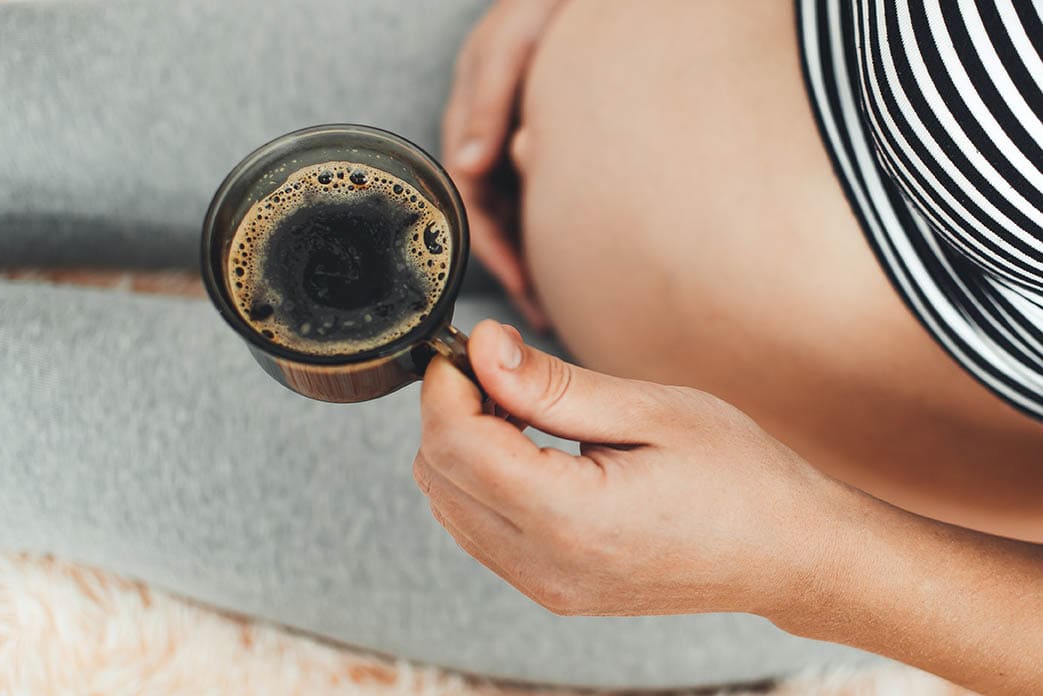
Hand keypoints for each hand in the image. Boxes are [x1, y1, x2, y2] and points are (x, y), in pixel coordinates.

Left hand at [413, 320, 839, 617]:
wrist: (787, 553)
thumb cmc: (739, 478)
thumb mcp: (651, 409)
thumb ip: (553, 385)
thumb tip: (482, 348)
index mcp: (569, 518)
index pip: (455, 446)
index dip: (447, 384)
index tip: (472, 345)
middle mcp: (544, 565)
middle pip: (438, 476)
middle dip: (450, 411)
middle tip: (501, 370)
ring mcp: (545, 586)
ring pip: (448, 505)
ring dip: (463, 447)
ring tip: (522, 409)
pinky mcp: (551, 588)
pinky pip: (478, 531)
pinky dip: (482, 481)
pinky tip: (528, 450)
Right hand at [442, 0, 565, 331]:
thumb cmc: (542, 7)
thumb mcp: (509, 46)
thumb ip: (487, 102)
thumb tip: (466, 167)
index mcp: (469, 126)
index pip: (471, 205)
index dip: (495, 251)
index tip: (524, 286)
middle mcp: (489, 145)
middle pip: (496, 224)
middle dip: (517, 271)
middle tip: (544, 316)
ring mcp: (515, 148)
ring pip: (520, 218)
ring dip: (536, 260)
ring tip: (558, 304)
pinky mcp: (541, 148)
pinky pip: (542, 200)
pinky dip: (555, 233)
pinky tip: (575, 260)